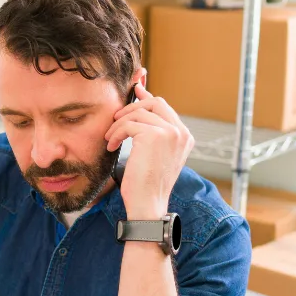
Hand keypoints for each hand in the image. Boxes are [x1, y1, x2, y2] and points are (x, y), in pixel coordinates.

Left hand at [104, 83, 194, 219]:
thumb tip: (141, 101)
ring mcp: (170, 133)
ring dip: (119, 124)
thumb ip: (151, 129)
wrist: (147, 204)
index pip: (164, 107)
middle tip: (116, 120)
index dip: (146, 97)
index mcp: (184, 136)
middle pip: (155, 102)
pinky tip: (112, 146)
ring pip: (138, 112)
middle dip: (132, 108)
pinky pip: (129, 124)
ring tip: (111, 139)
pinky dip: (116, 133)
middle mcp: (181, 132)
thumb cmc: (146, 183)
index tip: (134, 91)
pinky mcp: (155, 136)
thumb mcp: (152, 153)